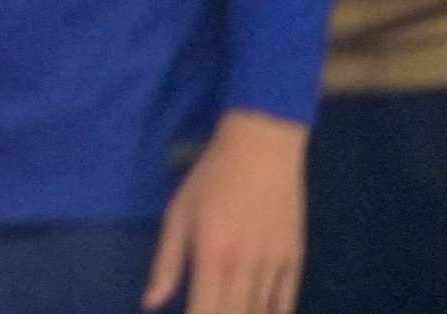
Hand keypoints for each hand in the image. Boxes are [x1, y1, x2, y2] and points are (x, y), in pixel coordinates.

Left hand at [146, 110, 304, 313]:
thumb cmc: (210, 180)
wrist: (262, 151)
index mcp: (212, 258)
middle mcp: (245, 269)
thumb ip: (166, 264)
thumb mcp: (178, 216)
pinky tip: (259, 313)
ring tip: (229, 310)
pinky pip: (286, 305)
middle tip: (209, 310)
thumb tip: (150, 304)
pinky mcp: (296, 261)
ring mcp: (274, 267)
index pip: (205, 313)